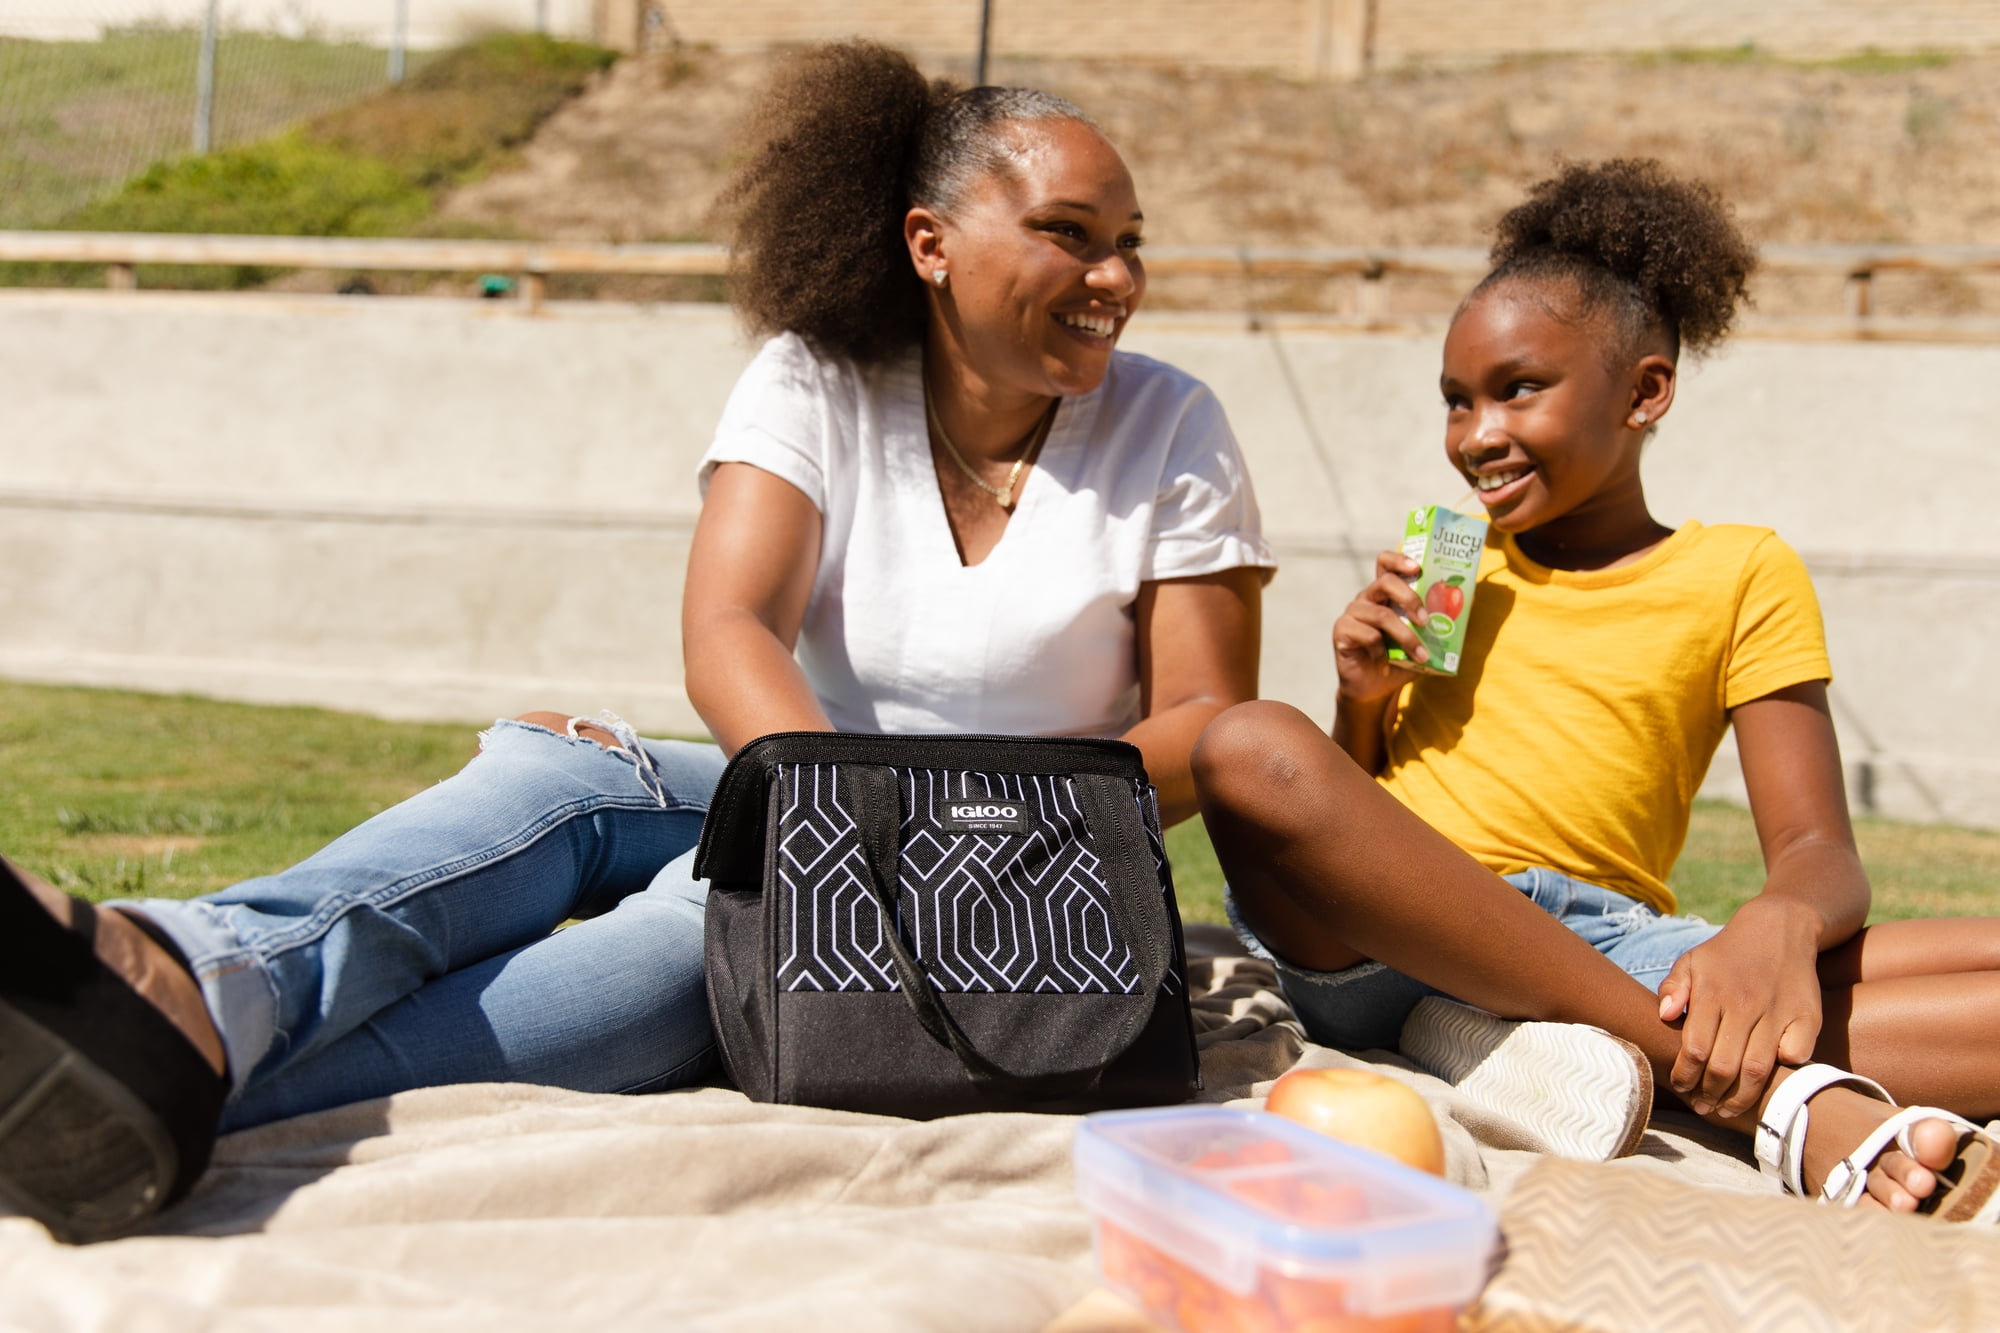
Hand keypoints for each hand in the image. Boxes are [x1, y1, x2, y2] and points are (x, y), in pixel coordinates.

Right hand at [1331, 550, 1425, 704]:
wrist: (1375, 689)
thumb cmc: (1401, 660)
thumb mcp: (1424, 641)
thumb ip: (1438, 623)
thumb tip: (1468, 605)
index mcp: (1385, 594)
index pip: (1386, 564)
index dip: (1399, 560)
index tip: (1417, 567)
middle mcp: (1367, 598)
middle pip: (1385, 582)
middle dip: (1410, 598)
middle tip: (1426, 620)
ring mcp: (1352, 613)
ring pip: (1382, 616)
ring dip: (1406, 637)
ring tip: (1420, 655)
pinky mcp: (1342, 631)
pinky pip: (1368, 636)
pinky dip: (1382, 654)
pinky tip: (1386, 666)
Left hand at [1657, 896, 1824, 1117]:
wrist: (1779, 928)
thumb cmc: (1726, 953)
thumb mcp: (1692, 960)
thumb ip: (1673, 987)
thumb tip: (1664, 1014)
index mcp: (1712, 992)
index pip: (1694, 1048)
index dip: (1685, 1075)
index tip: (1680, 1087)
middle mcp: (1745, 1004)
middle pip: (1725, 1065)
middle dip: (1710, 1094)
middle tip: (1703, 1107)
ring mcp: (1778, 1011)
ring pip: (1758, 1068)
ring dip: (1742, 1097)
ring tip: (1727, 1110)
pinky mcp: (1807, 1016)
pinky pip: (1795, 1055)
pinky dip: (1783, 1073)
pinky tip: (1768, 1085)